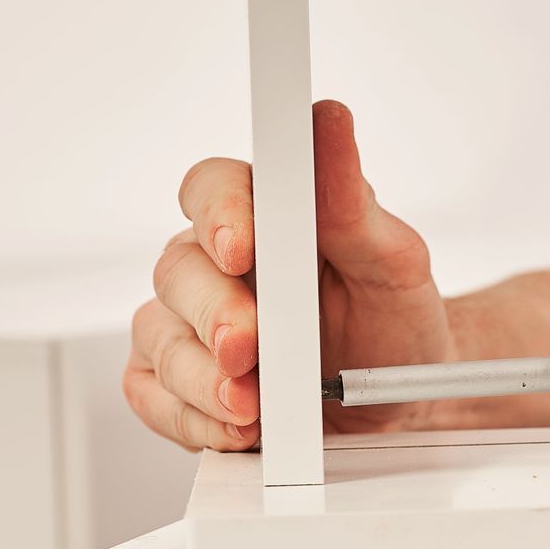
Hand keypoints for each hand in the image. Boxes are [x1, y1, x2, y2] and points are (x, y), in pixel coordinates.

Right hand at [124, 100, 455, 450]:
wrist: (397, 401)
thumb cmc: (392, 322)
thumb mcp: (394, 266)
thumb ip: (353, 202)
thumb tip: (329, 122)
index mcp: (261, 214)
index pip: (212, 188)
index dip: (220, 213)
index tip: (242, 247)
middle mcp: (212, 263)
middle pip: (178, 271)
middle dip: (215, 315)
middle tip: (249, 349)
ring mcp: (186, 324)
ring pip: (160, 339)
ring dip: (204, 379)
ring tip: (253, 407)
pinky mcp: (172, 382)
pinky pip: (152, 395)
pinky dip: (191, 417)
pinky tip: (236, 426)